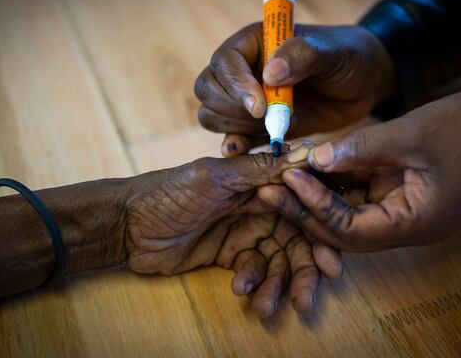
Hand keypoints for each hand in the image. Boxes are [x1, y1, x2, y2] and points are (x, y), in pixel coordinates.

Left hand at [124, 144, 341, 315]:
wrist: (128, 226)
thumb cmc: (169, 193)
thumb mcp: (213, 177)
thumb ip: (258, 169)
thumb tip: (306, 153)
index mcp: (258, 182)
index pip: (301, 205)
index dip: (319, 232)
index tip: (332, 260)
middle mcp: (258, 207)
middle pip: (295, 240)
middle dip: (304, 270)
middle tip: (308, 297)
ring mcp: (244, 233)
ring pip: (276, 262)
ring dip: (277, 285)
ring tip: (267, 306)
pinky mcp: (230, 256)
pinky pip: (253, 272)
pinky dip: (252, 283)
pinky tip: (240, 289)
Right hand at [194, 23, 395, 156]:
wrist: (364, 84)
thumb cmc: (348, 58)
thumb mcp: (331, 52)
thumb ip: (302, 56)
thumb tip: (269, 73)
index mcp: (253, 44)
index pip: (224, 63)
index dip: (236, 86)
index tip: (261, 107)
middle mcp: (242, 70)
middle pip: (209, 90)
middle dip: (234, 110)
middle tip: (270, 118)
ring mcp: (246, 99)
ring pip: (213, 115)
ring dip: (238, 128)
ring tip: (282, 126)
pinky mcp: (256, 126)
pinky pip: (232, 136)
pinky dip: (237, 146)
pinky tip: (248, 151)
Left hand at [258, 87, 460, 250]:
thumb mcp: (413, 135)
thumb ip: (361, 149)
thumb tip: (314, 157)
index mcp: (413, 223)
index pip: (350, 231)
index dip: (315, 206)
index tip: (288, 179)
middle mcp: (404, 224)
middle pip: (342, 228)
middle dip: (305, 207)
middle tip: (268, 187)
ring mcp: (402, 208)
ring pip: (348, 210)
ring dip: (317, 192)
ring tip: (281, 174)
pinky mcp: (401, 189)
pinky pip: (360, 191)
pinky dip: (336, 178)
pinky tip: (311, 162)